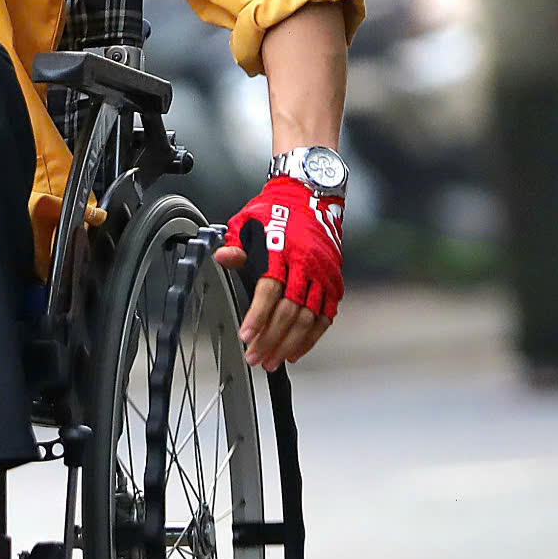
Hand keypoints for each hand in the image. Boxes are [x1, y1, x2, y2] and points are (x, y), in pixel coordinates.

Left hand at [216, 175, 342, 370]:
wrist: (310, 197)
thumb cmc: (274, 211)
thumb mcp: (246, 221)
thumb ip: (235, 244)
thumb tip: (222, 257)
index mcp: (282, 251)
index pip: (269, 290)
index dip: (258, 316)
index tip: (246, 337)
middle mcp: (306, 265)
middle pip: (289, 311)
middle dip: (271, 338)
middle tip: (255, 358)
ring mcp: (323, 275)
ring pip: (308, 318)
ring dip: (290, 344)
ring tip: (272, 362)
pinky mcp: (335, 283)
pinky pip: (325, 316)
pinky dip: (312, 337)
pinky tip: (296, 352)